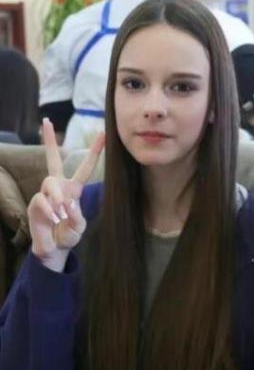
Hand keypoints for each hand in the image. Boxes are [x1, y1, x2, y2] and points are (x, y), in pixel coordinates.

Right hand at [28, 119, 104, 271]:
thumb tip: (68, 204)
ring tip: (63, 214)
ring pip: (49, 183)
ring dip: (58, 198)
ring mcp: (45, 194)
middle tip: (46, 121)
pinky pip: (42, 201)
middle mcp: (58, 187)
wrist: (54, 248)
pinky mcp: (35, 204)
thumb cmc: (69, 233)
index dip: (94, 151)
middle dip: (50, 141)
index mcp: (74, 189)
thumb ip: (77, 217)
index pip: (85, 167)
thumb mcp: (79, 226)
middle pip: (52, 160)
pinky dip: (50, 211)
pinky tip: (54, 220)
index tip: (103, 134)